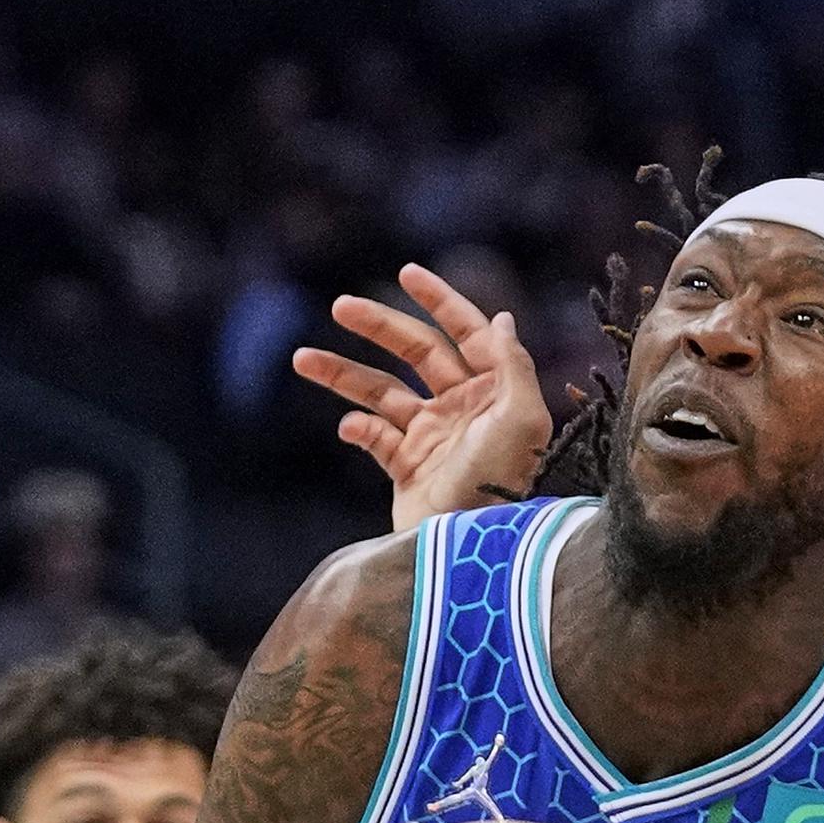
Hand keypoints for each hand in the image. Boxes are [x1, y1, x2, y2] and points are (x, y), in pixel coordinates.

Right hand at [292, 265, 551, 530]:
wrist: (471, 549)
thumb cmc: (503, 482)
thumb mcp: (521, 418)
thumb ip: (512, 364)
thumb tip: (501, 317)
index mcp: (493, 391)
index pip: (466, 332)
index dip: (439, 300)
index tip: (406, 273)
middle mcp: (463, 409)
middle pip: (416, 353)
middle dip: (379, 327)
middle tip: (340, 306)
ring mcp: (432, 438)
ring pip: (381, 393)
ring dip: (343, 374)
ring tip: (302, 359)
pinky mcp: (407, 471)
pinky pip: (375, 440)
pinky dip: (358, 430)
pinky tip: (349, 427)